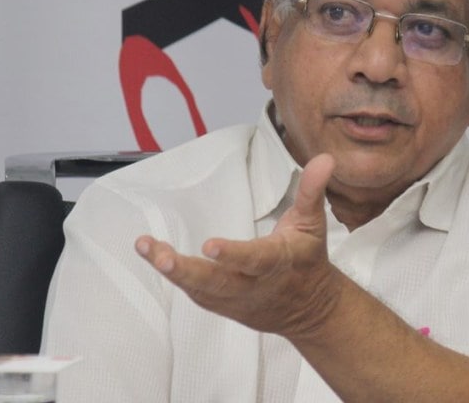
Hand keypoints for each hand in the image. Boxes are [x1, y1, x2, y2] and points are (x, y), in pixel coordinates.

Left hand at [134, 154, 340, 337]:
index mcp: (278, 263)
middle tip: (160, 256)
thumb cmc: (307, 261)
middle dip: (187, 271)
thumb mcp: (313, 223)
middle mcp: (254, 285)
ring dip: (172, 271)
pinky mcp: (223, 306)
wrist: (310, 309)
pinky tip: (154, 256)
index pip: (254, 260)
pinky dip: (176, 277)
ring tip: (145, 246)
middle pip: (217, 283)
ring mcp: (236, 300)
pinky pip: (196, 294)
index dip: (232, 255)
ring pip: (200, 290)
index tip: (209, 246)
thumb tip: (323, 159)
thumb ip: (311, 190)